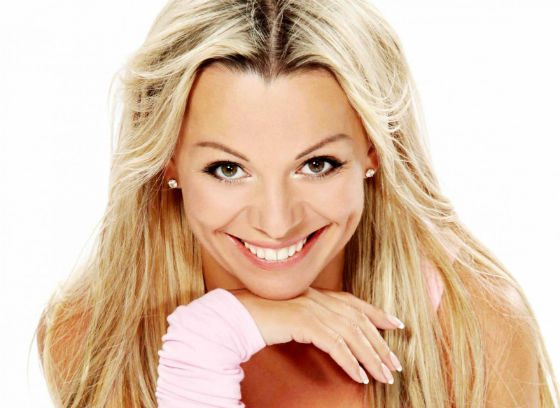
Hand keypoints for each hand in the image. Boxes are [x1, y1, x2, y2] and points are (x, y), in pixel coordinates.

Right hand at [229, 286, 403, 384]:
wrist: (241, 314)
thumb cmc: (265, 316)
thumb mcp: (296, 314)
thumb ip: (316, 317)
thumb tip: (335, 334)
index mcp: (319, 294)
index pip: (356, 303)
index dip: (378, 313)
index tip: (396, 325)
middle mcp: (320, 298)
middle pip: (360, 322)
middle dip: (380, 345)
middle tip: (394, 364)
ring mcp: (313, 309)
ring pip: (353, 335)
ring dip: (371, 358)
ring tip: (383, 376)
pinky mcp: (306, 323)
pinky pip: (336, 346)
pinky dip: (351, 362)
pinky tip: (360, 376)